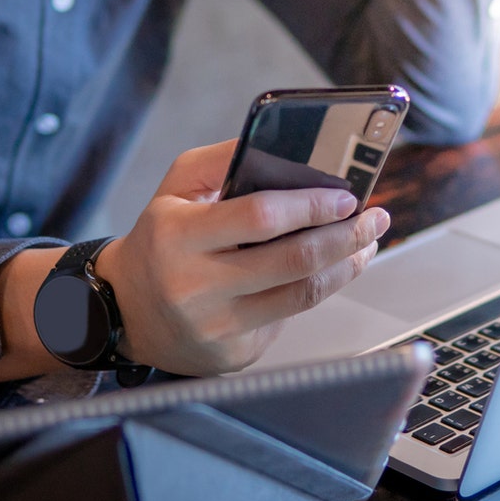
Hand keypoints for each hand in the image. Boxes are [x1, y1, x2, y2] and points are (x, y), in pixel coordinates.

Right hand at [96, 140, 390, 375]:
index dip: (311, 206)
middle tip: (374, 218)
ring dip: (345, 266)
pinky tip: (328, 272)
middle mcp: (194, 286)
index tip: (346, 196)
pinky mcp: (232, 355)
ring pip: (302, 295)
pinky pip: (288, 319)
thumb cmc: (161, 238)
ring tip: (365, 243)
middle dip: (346, 236)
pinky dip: (314, 291)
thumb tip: (286, 145)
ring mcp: (215, 326)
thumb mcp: (176, 188)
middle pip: (294, 261)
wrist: (126, 310)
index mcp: (178, 235)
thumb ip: (224, 160)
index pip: (261, 217)